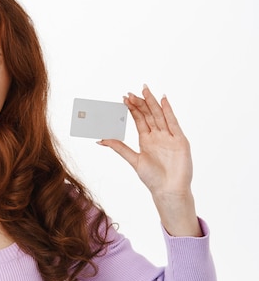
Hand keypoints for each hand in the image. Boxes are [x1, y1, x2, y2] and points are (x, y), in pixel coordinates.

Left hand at [98, 85, 200, 235]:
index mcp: (146, 140)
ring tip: (145, 90)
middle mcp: (158, 136)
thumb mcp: (133, 160)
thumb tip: (100, 139)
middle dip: (140, 103)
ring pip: (160, 115)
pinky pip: (173, 122)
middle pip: (148, 115)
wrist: (168, 190)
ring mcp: (169, 137)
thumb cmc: (152, 178)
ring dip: (152, 103)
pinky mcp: (180, 140)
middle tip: (131, 92)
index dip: (132, 109)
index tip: (124, 98)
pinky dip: (168, 111)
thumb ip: (119, 147)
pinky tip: (163, 100)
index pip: (139, 120)